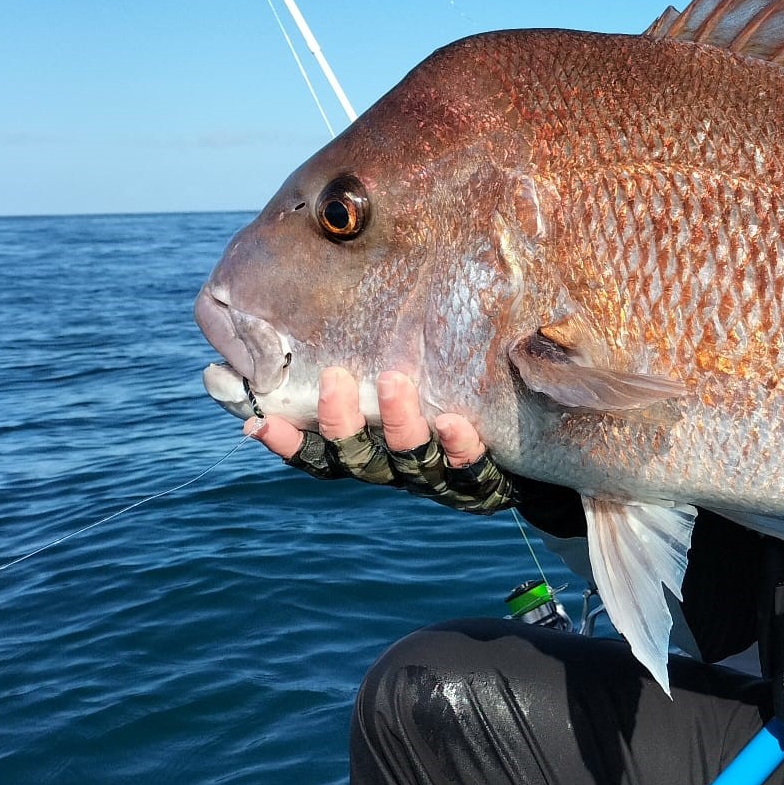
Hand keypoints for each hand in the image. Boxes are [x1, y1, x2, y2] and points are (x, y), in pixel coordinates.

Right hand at [245, 366, 517, 513]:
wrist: (527, 447)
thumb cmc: (441, 397)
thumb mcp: (394, 379)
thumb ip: (351, 358)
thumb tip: (308, 306)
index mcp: (366, 448)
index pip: (314, 452)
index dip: (285, 442)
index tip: (257, 422)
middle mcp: (393, 468)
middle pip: (354, 458)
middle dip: (340, 421)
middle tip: (335, 378)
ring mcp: (437, 476)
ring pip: (408, 459)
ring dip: (398, 422)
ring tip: (394, 382)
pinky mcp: (482, 479)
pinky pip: (469, 467)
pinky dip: (459, 445)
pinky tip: (453, 421)